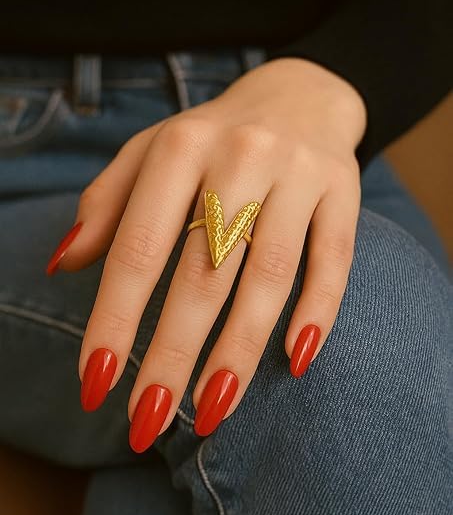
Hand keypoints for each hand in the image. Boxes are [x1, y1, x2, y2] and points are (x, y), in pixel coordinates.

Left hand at [47, 57, 365, 450]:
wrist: (298, 93)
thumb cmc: (211, 136)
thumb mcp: (148, 153)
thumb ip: (104, 206)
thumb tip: (62, 267)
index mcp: (178, 147)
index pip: (139, 248)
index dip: (115, 321)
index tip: (96, 384)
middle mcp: (239, 156)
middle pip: (203, 274)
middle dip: (172, 356)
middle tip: (148, 421)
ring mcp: (297, 173)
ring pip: (269, 277)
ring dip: (239, 351)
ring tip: (211, 412)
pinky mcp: (344, 190)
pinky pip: (333, 261)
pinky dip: (318, 313)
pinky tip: (297, 361)